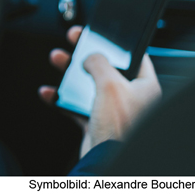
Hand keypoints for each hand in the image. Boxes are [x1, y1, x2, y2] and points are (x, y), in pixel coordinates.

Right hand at [39, 26, 161, 158]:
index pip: (133, 56)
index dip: (115, 43)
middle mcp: (131, 98)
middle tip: (73, 40)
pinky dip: (61, 98)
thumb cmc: (119, 128)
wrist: (106, 161)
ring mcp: (112, 111)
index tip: (100, 33)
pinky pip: (75, 105)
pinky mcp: (96, 123)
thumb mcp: (110, 84)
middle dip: (85, 54)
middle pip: (106, 68)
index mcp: (144, 86)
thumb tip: (91, 56)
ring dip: (70, 72)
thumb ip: (99, 63)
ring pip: (88, 84)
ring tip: (57, 59)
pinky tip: (50, 92)